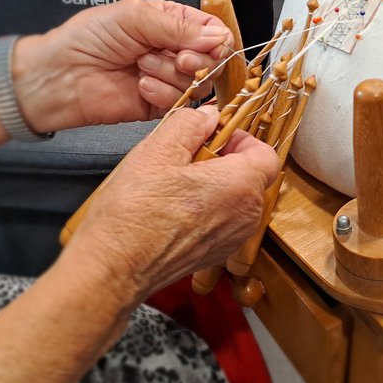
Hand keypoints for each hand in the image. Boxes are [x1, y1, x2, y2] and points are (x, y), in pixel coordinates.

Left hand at [13, 0, 233, 131]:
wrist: (61, 76)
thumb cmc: (86, 39)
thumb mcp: (134, 16)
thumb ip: (178, 25)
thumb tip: (216, 37)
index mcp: (170, 22)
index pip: (213, 31)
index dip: (216, 40)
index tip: (207, 44)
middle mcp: (173, 50)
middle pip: (213, 59)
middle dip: (197, 60)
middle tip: (177, 57)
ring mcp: (168, 78)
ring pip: (199, 83)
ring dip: (171, 74)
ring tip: (142, 66)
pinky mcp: (160, 104)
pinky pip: (181, 104)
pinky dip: (163, 95)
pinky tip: (141, 86)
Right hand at [63, 105, 278, 298]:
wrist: (116, 266)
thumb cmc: (135, 214)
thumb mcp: (158, 150)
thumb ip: (189, 124)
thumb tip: (207, 115)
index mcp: (241, 186)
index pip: (266, 153)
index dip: (242, 138)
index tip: (216, 135)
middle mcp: (246, 216)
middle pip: (253, 176)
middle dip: (227, 160)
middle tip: (191, 155)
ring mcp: (232, 239)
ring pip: (237, 199)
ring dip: (216, 184)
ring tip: (178, 181)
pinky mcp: (215, 254)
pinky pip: (224, 221)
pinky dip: (208, 209)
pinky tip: (175, 206)